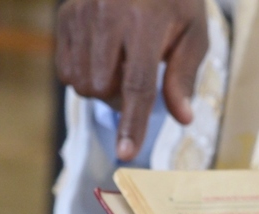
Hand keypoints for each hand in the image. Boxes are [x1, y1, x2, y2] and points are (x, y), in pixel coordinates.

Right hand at [55, 0, 208, 160]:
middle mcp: (107, 13)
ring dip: (102, 89)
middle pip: (103, 88)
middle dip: (121, 100)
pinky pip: (66, 70)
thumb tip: (183, 118)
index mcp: (144, 20)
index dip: (132, 123)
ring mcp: (81, 12)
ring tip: (122, 67)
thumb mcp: (193, 33)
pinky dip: (85, 76)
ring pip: (81, 82)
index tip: (126, 153)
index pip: (137, 84)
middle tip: (137, 83)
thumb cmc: (174, 2)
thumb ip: (185, 76)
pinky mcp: (65, 15)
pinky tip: (103, 59)